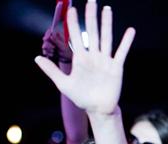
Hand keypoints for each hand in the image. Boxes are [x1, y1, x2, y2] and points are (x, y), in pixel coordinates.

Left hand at [34, 0, 134, 114]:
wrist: (98, 109)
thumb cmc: (82, 98)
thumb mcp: (63, 84)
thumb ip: (51, 70)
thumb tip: (36, 57)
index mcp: (81, 59)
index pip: (76, 36)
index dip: (73, 23)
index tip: (71, 9)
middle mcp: (94, 56)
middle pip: (92, 32)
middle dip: (90, 16)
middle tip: (90, 1)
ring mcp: (105, 60)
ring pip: (106, 38)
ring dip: (106, 23)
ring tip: (106, 9)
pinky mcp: (116, 67)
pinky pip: (121, 52)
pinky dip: (126, 42)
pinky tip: (130, 31)